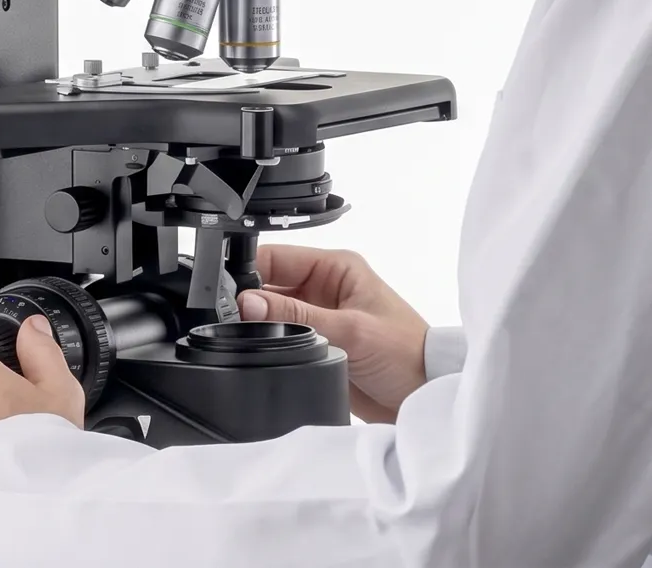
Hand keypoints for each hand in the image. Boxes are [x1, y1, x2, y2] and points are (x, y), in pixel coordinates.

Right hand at [238, 245, 429, 422]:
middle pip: (269, 285)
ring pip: (272, 314)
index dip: (248, 271)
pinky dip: (269, 344)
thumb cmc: (405, 352)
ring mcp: (320, 317)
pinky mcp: (318, 344)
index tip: (227, 293)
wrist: (424, 393)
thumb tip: (250, 302)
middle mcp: (324, 289)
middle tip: (234, 320)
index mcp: (335, 269)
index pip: (277, 258)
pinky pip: (282, 338)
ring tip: (249, 337)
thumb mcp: (349, 329)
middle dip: (250, 301)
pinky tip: (261, 353)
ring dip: (260, 325)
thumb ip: (296, 315)